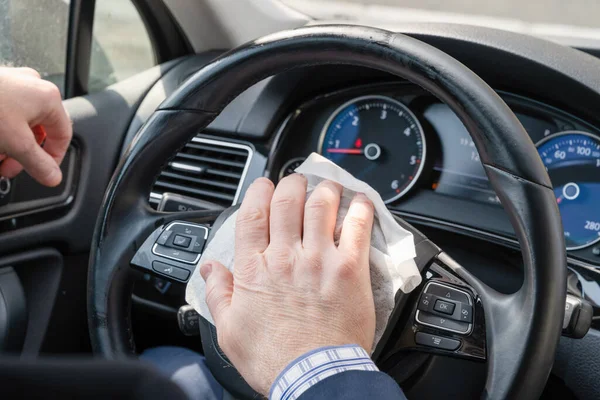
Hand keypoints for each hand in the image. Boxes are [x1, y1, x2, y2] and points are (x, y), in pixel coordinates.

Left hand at [0, 67, 71, 185]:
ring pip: (19, 124)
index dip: (52, 159)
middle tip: (9, 168)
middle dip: (23, 154)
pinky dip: (0, 131)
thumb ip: (38, 164)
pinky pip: (4, 114)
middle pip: (39, 130)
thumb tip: (52, 177)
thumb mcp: (16, 144)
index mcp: (48, 98)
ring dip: (9, 145)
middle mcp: (33, 86)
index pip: (63, 136)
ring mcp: (12, 83)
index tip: (41, 172)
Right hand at [201, 175, 375, 394]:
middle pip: (288, 201)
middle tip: (296, 183)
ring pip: (321, 206)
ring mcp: (319, 259)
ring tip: (326, 187)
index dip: (259, 191)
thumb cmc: (274, 357)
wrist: (314, 374)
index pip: (254, 213)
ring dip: (324, 189)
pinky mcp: (349, 268)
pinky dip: (360, 209)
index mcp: (255, 268)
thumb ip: (218, 293)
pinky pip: (357, 227)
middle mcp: (286, 256)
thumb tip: (209, 268)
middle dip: (292, 184)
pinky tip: (361, 201)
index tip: (264, 186)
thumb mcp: (230, 330)